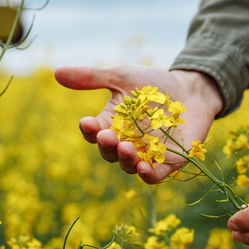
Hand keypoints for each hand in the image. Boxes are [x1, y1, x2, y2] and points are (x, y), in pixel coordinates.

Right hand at [54, 65, 223, 183]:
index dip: (88, 130)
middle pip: (109, 152)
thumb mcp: (122, 76)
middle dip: (107, 146)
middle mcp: (124, 143)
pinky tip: (144, 169)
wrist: (191, 90)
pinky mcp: (168, 163)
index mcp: (110, 124)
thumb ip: (92, 77)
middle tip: (108, 135)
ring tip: (125, 148)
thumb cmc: (153, 84)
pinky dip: (147, 175)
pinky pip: (153, 176)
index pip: (93, 132)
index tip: (87, 122)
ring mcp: (146, 156)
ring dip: (124, 159)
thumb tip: (56, 72)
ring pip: (129, 165)